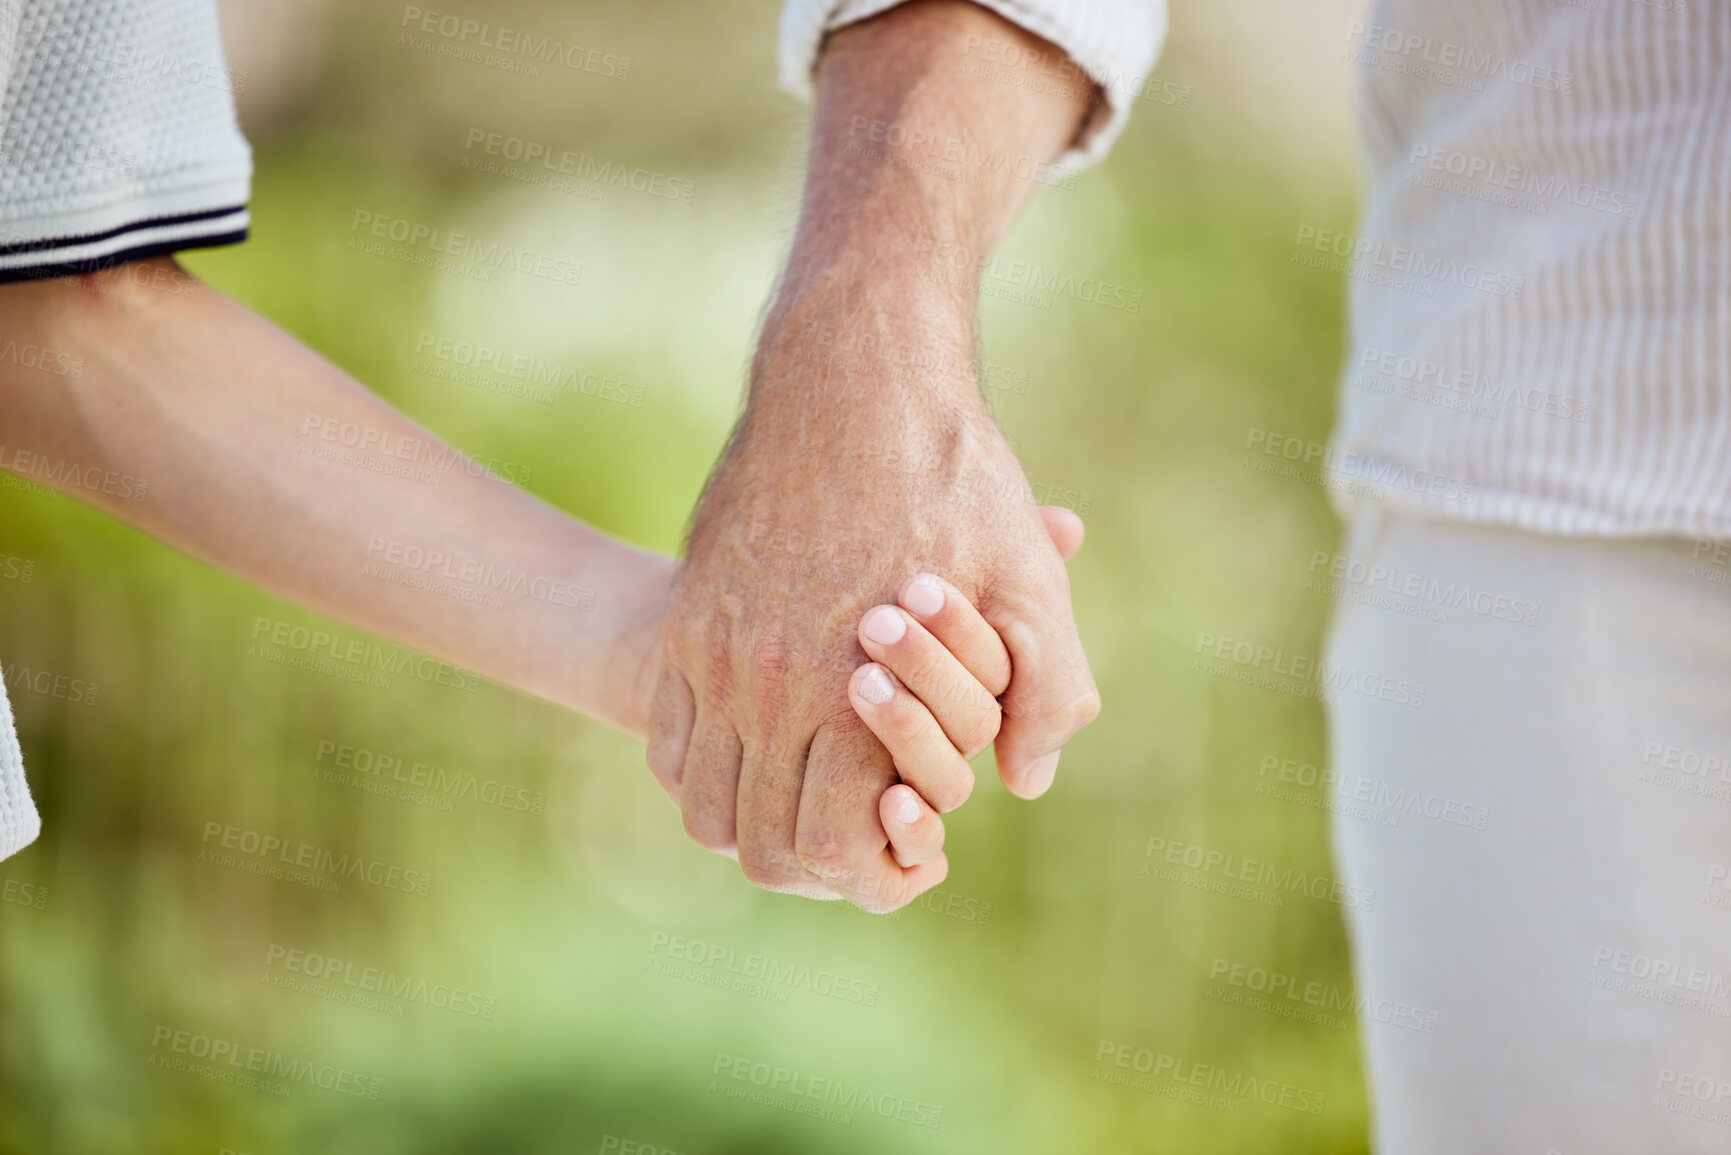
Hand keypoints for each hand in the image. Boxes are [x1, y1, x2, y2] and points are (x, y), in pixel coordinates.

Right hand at [645, 0, 1098, 911]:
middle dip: (809, 862)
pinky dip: (707, 769)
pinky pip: (670, 739)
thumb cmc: (953, 476)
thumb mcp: (1027, 581)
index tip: (902, 848)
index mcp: (852, 692)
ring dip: (753, 822)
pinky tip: (762, 747)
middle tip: (855, 838)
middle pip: (758, 843)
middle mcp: (767, 684)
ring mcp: (716, 649)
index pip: (827, 846)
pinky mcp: (692, 614)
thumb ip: (1046, 693)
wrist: (851, 374)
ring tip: (808, 801)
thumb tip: (1022, 783)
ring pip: (702, 803)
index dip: (867, 871)